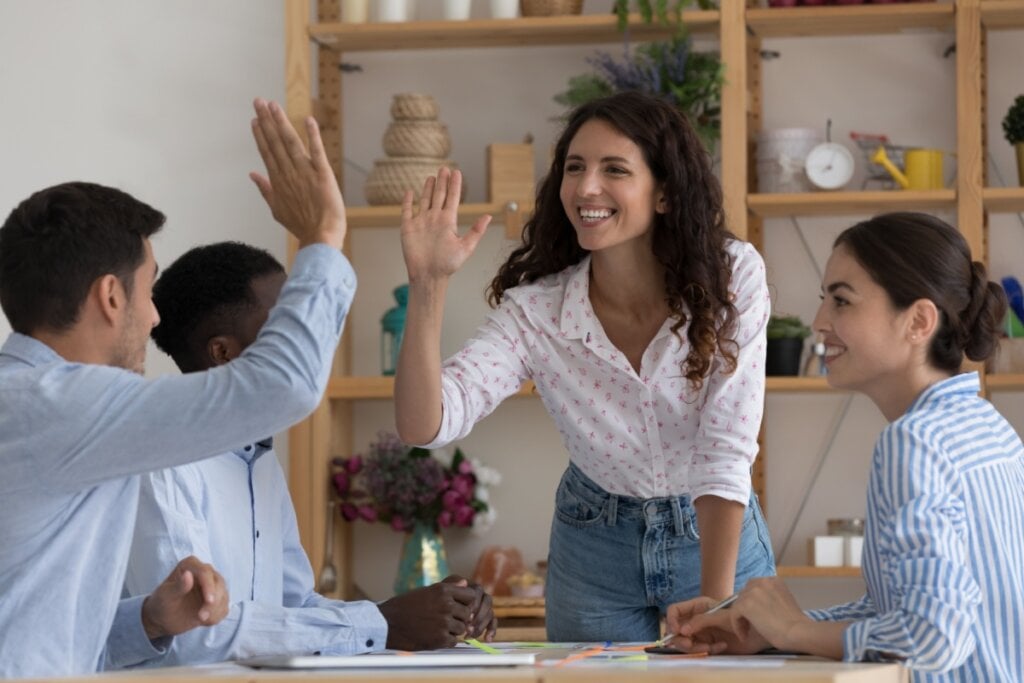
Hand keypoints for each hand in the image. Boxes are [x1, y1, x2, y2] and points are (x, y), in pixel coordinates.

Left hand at [141, 556, 228, 639]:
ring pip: (224, 596)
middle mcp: (205, 572)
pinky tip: (203, 620)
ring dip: (214, 612)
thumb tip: (188, 574)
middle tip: (201, 617)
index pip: (205, 572)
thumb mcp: (166, 596)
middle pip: (219, 584)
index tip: (209, 601)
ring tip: (199, 619)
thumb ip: (178, 586)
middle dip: (213, 603)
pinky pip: (224, 608)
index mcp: (190, 565)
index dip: (209, 587)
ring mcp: (213, 585)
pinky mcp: (217, 599)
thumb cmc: (161, 604)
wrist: (163, 619)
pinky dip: (216, 616)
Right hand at [249, 98, 345, 249]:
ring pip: (291, 142)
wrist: (320, 237)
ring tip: (273, 105)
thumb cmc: (301, 225)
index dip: (260, 134)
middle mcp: (289, 173)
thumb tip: (252, 174)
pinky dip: (313, 136)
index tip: (255, 119)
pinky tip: (308, 120)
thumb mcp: (277, 209)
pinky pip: (317, 151)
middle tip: (258, 101)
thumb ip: (265, 189)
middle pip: (275, 142)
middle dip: (266, 120)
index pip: (267, 152)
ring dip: (282, 122)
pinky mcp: (323, 174)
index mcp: (278, 181)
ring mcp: (305, 173)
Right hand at [378, 575, 487, 649]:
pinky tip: (433, 636)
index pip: (470, 595)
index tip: (457, 607)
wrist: (386, 624)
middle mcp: (446, 605)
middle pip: (468, 613)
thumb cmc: (405, 606)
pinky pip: (454, 641)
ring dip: (453, 630)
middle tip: (444, 620)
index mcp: (443, 590)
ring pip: (462, 628)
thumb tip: (465, 582)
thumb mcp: (426, 591)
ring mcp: (444, 623)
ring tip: (436, 627)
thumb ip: (448, 588)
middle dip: (459, 618)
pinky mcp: (440, 639)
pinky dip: (446, 641)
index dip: (465, 602)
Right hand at [399, 167, 489, 284]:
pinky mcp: (408, 228)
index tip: (457, 172)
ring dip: (428, 188)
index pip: (452, 198)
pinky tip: (409, 192)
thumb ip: (476, 231)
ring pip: (425, 200)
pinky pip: (407, 211)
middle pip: (439, 195)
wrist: (428, 275)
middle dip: (442, 182)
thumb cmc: (447, 265)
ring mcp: (421, 222)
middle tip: (445, 168)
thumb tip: (488, 216)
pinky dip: (407, 201)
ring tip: (432, 177)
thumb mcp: (465, 247)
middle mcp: (435, 219)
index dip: (455, 185)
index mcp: (448, 221)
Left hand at [442, 575, 496, 640]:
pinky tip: (487, 639)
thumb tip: (464, 581)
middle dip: (479, 616)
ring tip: (469, 635)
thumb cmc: (436, 602)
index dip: (474, 603)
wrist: (432, 612)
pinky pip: (492, 622)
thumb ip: (451, 586)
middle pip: (487, 602)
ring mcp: (482, 606)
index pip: (477, 592)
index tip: (467, 615)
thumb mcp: (441, 592)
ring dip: (482, 625)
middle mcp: (479, 594)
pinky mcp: (485, 617)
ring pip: (490, 613)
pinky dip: (491, 630)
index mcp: (469, 586)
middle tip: (468, 627)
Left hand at [677, 578, 805, 654]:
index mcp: (774, 580)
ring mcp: (753, 591)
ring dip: (741, 619)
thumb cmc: (795, 624)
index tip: (756, 618)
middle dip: (745, 610)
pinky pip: (734, 615)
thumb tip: (756, 605)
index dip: (752, 604)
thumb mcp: (784, 602)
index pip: (754, 589)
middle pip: (744, 595)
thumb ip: (770, 598)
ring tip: (747, 632)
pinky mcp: (746, 604)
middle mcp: (762, 581)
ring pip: (737, 605)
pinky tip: (744, 636)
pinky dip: (737, 627)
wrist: (798, 632)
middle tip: (749, 625)